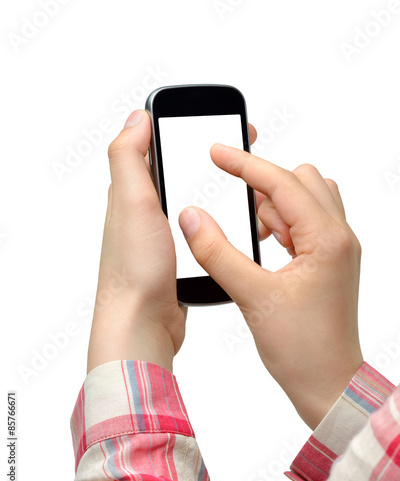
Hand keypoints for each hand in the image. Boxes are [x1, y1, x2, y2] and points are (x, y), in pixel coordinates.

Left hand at [87, 111, 257, 374]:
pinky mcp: (180, 255)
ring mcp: (165, 234)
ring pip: (197, 201)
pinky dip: (220, 219)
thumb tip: (137, 117)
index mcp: (135, 192)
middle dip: (214, 157)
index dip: (189, 129)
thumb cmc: (135, 267)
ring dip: (221, 188)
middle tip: (247, 149)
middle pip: (184, 172)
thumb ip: (129, 157)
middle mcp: (147, 211)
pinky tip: (238, 221)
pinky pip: (203, 228)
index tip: (223, 123)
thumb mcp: (130, 202)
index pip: (162, 148)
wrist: (142, 321)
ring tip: (251, 184)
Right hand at [179, 144, 363, 428]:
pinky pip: (303, 223)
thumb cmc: (304, 349)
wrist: (327, 384)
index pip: (282, 182)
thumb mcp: (253, 297)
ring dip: (273, 209)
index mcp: (328, 239)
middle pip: (301, 181)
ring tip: (255, 242)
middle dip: (265, 189)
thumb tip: (192, 217)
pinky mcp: (326, 261)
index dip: (245, 164)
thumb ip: (217, 252)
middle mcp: (338, 237)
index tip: (218, 151)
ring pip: (303, 201)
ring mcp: (335, 248)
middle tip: (241, 217)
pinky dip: (280, 226)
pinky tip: (264, 250)